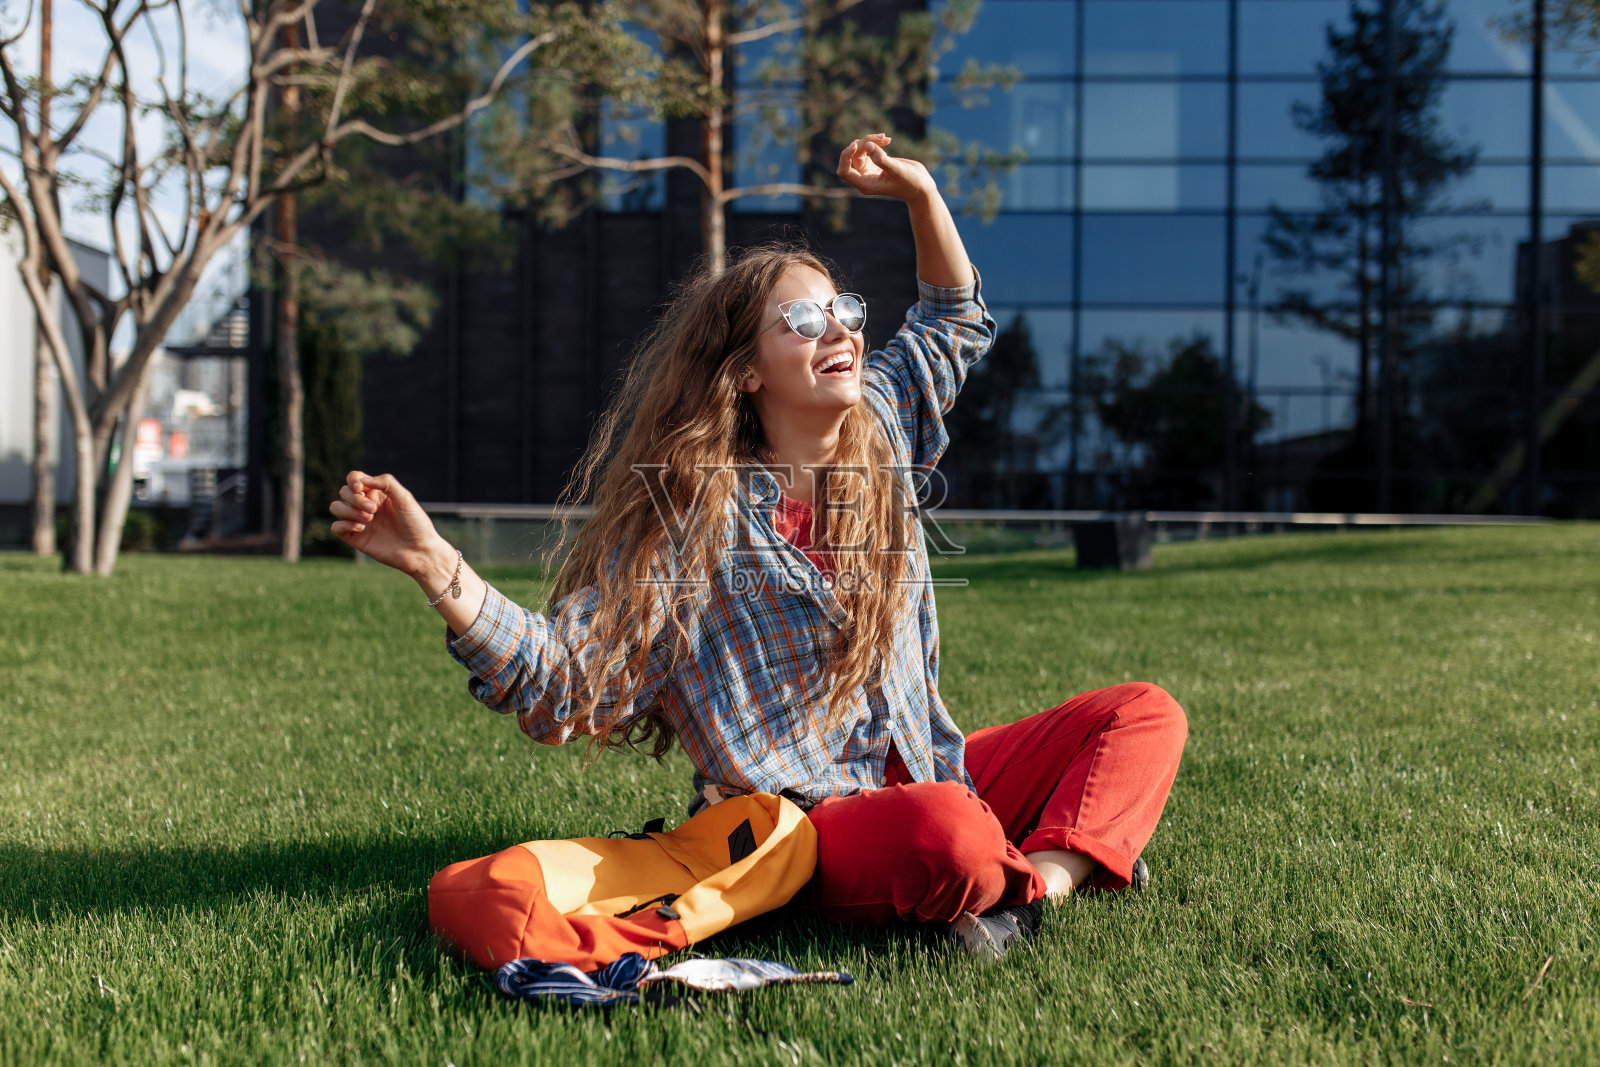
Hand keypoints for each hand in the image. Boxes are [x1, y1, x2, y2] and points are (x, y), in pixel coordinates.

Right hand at [328, 470, 447, 577]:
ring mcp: (359, 521)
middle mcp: (366, 505)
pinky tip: (361, 529)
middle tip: (373, 510)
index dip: (353, 480)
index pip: (355, 478)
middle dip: (355, 499)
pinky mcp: (355, 538)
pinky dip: (343, 525)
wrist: (419, 551)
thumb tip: (362, 480)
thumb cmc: (415, 523)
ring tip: (368, 520)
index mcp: (378, 493)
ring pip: (336, 507)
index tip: (361, 488)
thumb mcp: (405, 498)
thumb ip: (386, 483)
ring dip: (348, 511)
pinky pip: (336, 527)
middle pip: (344, 492)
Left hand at [836, 134, 936, 202]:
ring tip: (885, 138)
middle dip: (863, 143)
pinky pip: (866, 148)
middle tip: (881, 138)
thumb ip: (881, 159)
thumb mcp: (897, 170)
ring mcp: (868, 170)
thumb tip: (867, 145)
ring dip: (869, 140)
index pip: (844, 171)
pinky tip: (887, 140)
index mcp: (865, 184)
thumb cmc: (910, 182)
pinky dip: (874, 141)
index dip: (846, 156)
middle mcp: (864, 177)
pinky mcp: (875, 162)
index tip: (856, 145)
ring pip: (859, 150)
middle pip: (852, 156)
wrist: (920, 185)